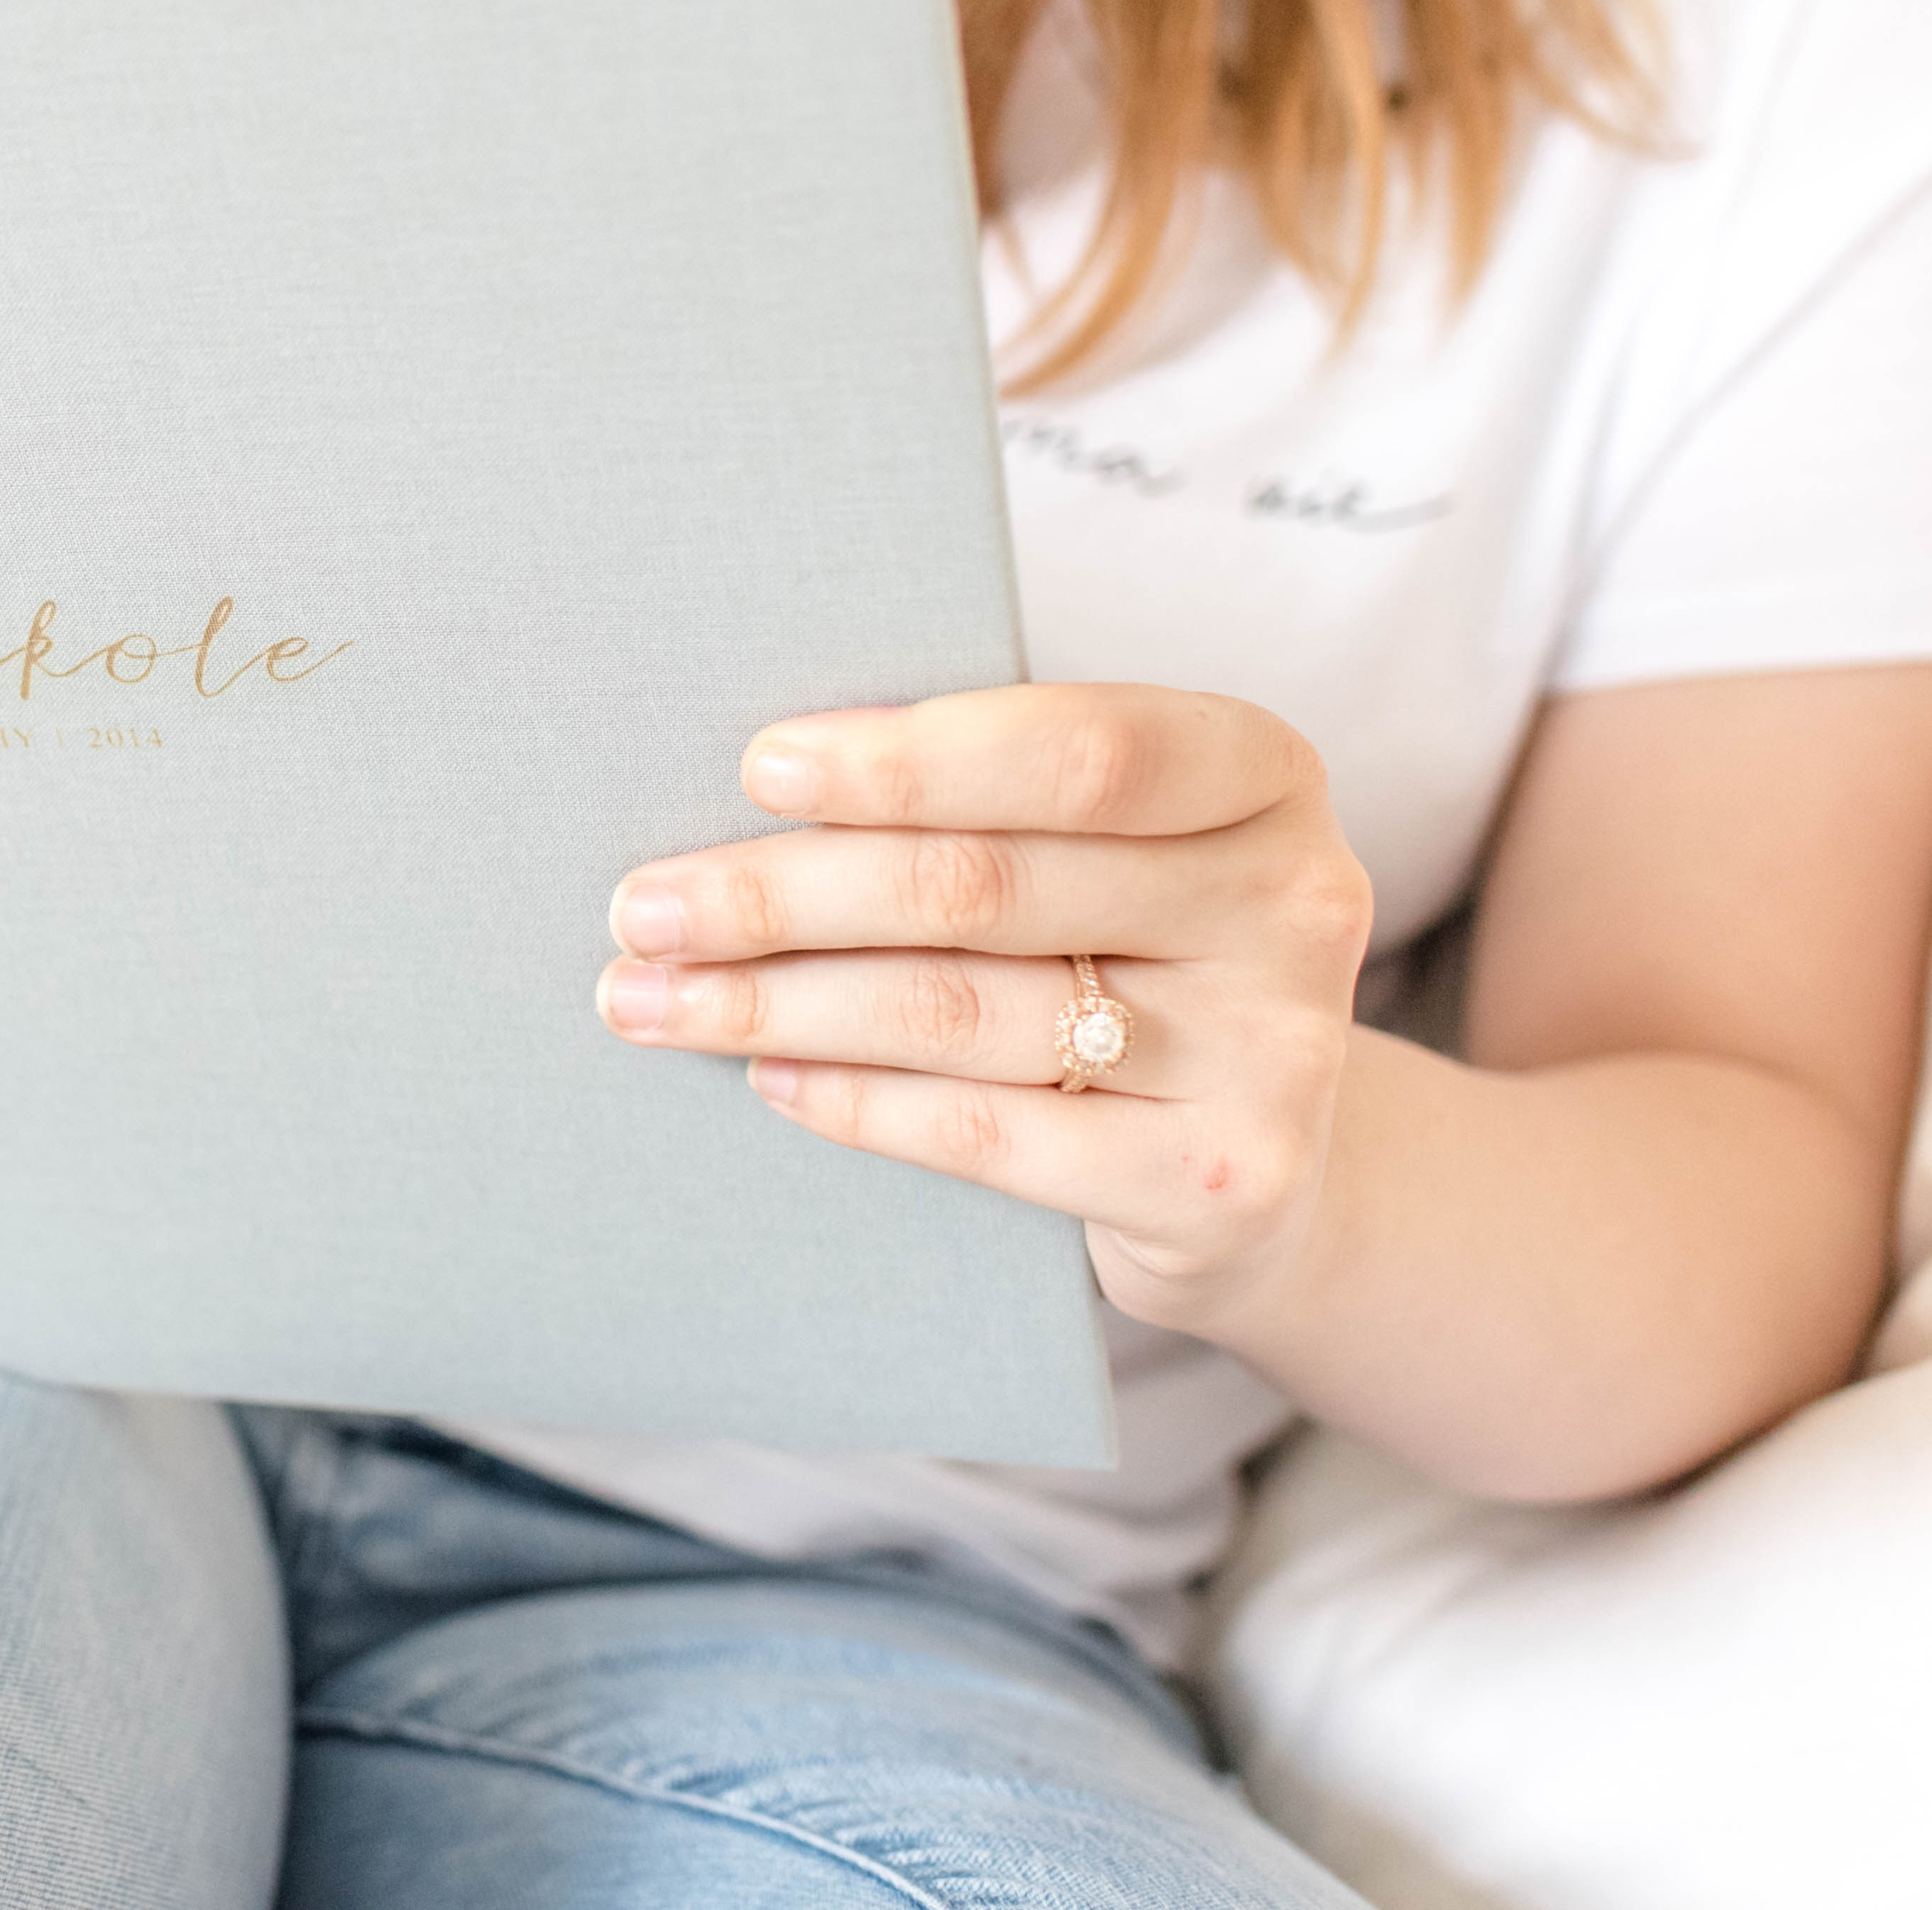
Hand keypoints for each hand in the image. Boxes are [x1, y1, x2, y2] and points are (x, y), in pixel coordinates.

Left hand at [595, 684, 1376, 1335]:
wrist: (1253, 1159)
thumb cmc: (1124, 951)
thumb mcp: (1093, 849)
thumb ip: (982, 800)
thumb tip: (759, 781)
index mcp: (1259, 773)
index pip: (1077, 750)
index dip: (909, 760)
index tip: (757, 767)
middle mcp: (1290, 902)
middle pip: (984, 885)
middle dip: (783, 895)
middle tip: (641, 908)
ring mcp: (1269, 1053)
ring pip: (963, 1011)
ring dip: (777, 1003)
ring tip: (650, 996)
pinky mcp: (1222, 1181)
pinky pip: (992, 1132)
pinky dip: (857, 1100)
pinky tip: (767, 1076)